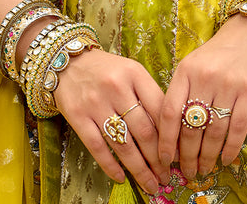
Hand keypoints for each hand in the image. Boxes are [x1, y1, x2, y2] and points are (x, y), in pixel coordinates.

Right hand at [53, 48, 168, 193]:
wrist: (68, 62)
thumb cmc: (107, 70)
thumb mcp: (131, 72)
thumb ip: (148, 95)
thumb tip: (168, 132)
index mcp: (134, 74)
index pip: (160, 109)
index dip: (171, 136)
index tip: (177, 155)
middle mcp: (116, 87)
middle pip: (144, 131)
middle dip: (158, 159)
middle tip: (166, 177)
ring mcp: (96, 102)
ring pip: (123, 144)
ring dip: (139, 169)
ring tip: (150, 184)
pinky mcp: (77, 116)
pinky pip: (98, 147)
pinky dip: (111, 166)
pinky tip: (121, 178)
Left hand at [157, 16, 246, 179]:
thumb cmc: (217, 54)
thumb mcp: (192, 65)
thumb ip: (181, 93)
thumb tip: (171, 135)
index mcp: (185, 71)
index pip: (169, 111)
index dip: (165, 140)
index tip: (164, 159)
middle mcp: (205, 77)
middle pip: (191, 126)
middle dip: (187, 155)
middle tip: (187, 172)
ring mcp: (229, 84)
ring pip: (214, 131)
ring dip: (208, 156)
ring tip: (204, 169)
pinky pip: (238, 128)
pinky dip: (230, 148)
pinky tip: (225, 160)